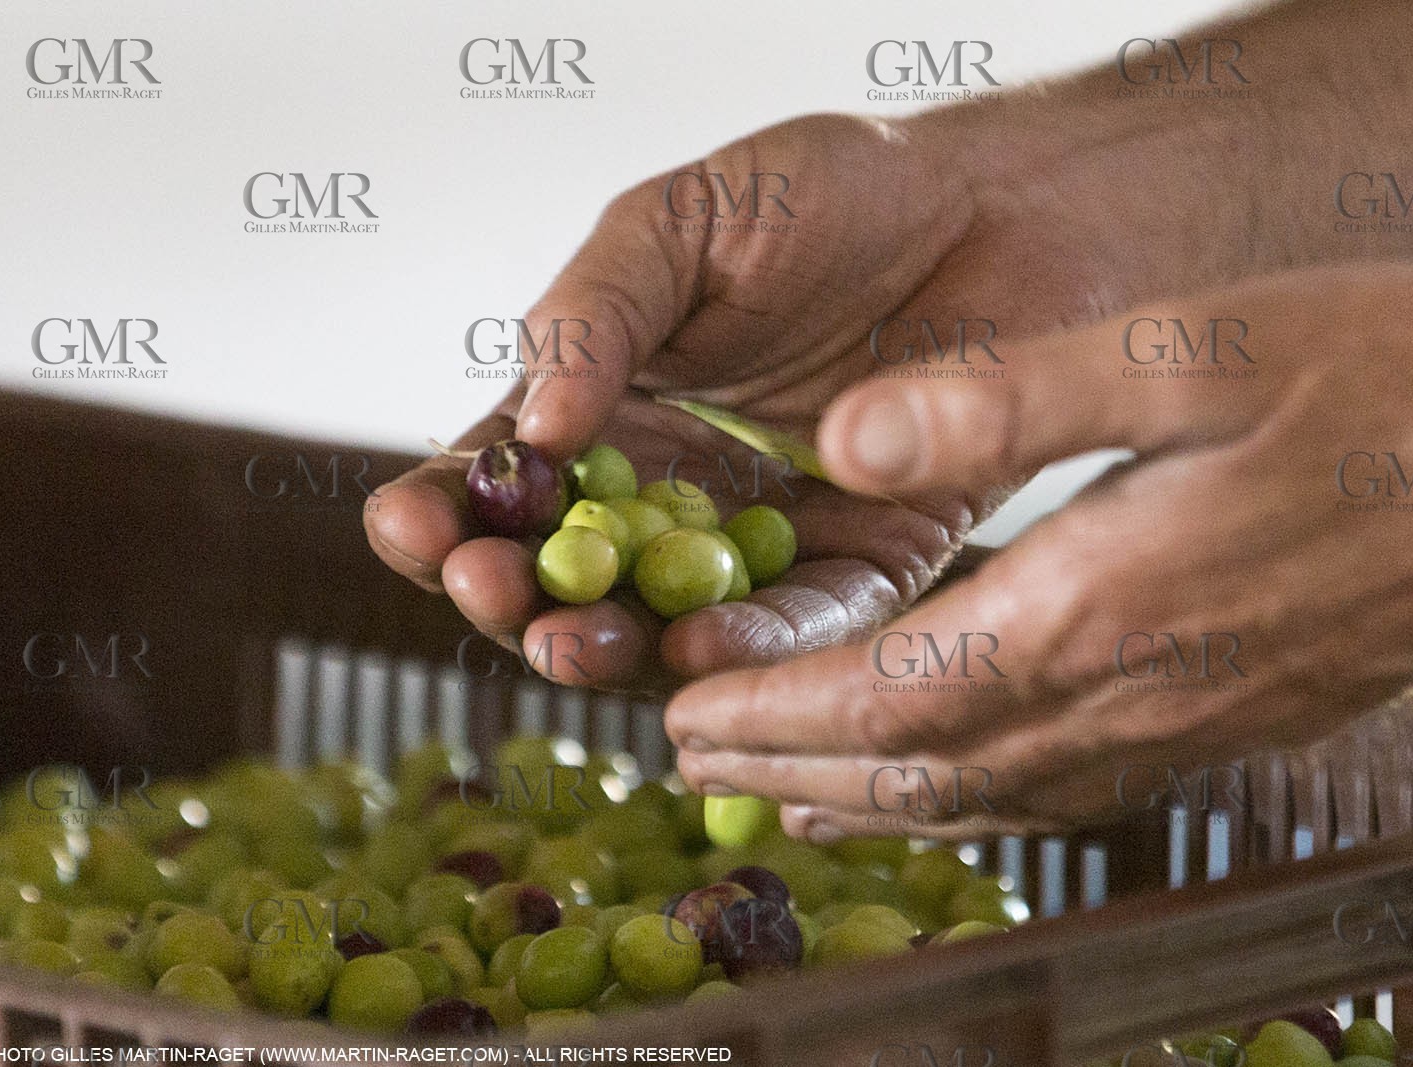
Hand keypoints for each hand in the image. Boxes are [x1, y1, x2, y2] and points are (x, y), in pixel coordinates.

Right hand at [364, 112, 1149, 692]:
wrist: (999, 207)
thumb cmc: (829, 196)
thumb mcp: (682, 225)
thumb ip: (596, 315)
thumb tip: (534, 429)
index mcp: (607, 411)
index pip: (498, 483)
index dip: (441, 514)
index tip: (413, 526)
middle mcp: (671, 493)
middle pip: (566, 581)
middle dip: (515, 603)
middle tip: (496, 596)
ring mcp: (762, 541)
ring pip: (669, 628)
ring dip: (613, 651)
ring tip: (575, 645)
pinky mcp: (867, 566)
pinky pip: (806, 625)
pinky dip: (755, 647)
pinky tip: (704, 649)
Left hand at [666, 264, 1412, 837]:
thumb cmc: (1388, 383)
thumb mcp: (1188, 344)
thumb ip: (1007, 392)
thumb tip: (847, 435)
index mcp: (1100, 601)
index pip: (888, 695)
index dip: (771, 713)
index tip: (682, 711)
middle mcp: (1133, 691)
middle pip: (918, 768)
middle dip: (789, 769)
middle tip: (690, 761)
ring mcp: (1186, 722)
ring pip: (986, 797)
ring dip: (868, 799)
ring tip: (784, 793)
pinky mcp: (1228, 720)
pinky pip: (1064, 792)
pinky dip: (972, 804)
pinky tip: (947, 790)